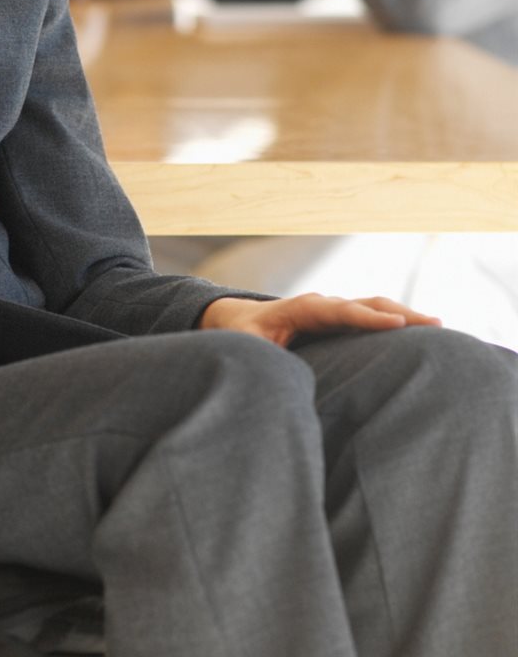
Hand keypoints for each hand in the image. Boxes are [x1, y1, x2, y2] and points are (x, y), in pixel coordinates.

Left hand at [200, 293, 441, 346]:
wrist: (238, 319)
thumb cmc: (243, 333)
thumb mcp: (246, 345)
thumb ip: (259, 355)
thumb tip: (278, 372)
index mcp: (302, 309)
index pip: (340, 310)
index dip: (368, 317)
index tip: (397, 323)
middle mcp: (323, 305)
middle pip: (366, 304)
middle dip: (399, 312)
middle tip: (435, 324)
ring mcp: (334, 310)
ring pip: (374, 307)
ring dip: (404, 315)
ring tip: (439, 327)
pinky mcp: (340, 321)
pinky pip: (371, 317)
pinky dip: (395, 321)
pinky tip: (420, 333)